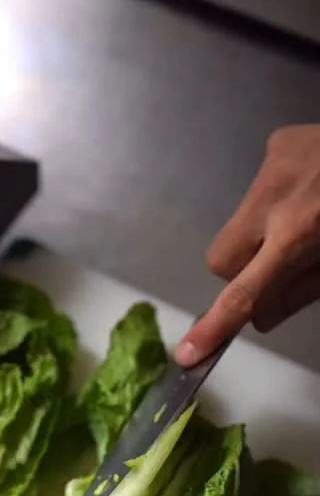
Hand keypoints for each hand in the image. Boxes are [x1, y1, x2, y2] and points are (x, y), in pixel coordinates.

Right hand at [176, 125, 319, 364]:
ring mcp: (272, 166)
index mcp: (300, 236)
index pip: (244, 293)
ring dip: (261, 233)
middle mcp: (277, 200)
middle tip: (276, 266)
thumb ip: (300, 292)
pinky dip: (277, 199)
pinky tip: (309, 188)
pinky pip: (258, 188)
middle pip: (221, 260)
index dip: (215, 326)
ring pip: (237, 224)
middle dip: (239, 272)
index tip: (188, 352)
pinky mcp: (278, 143)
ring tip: (304, 218)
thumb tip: (258, 318)